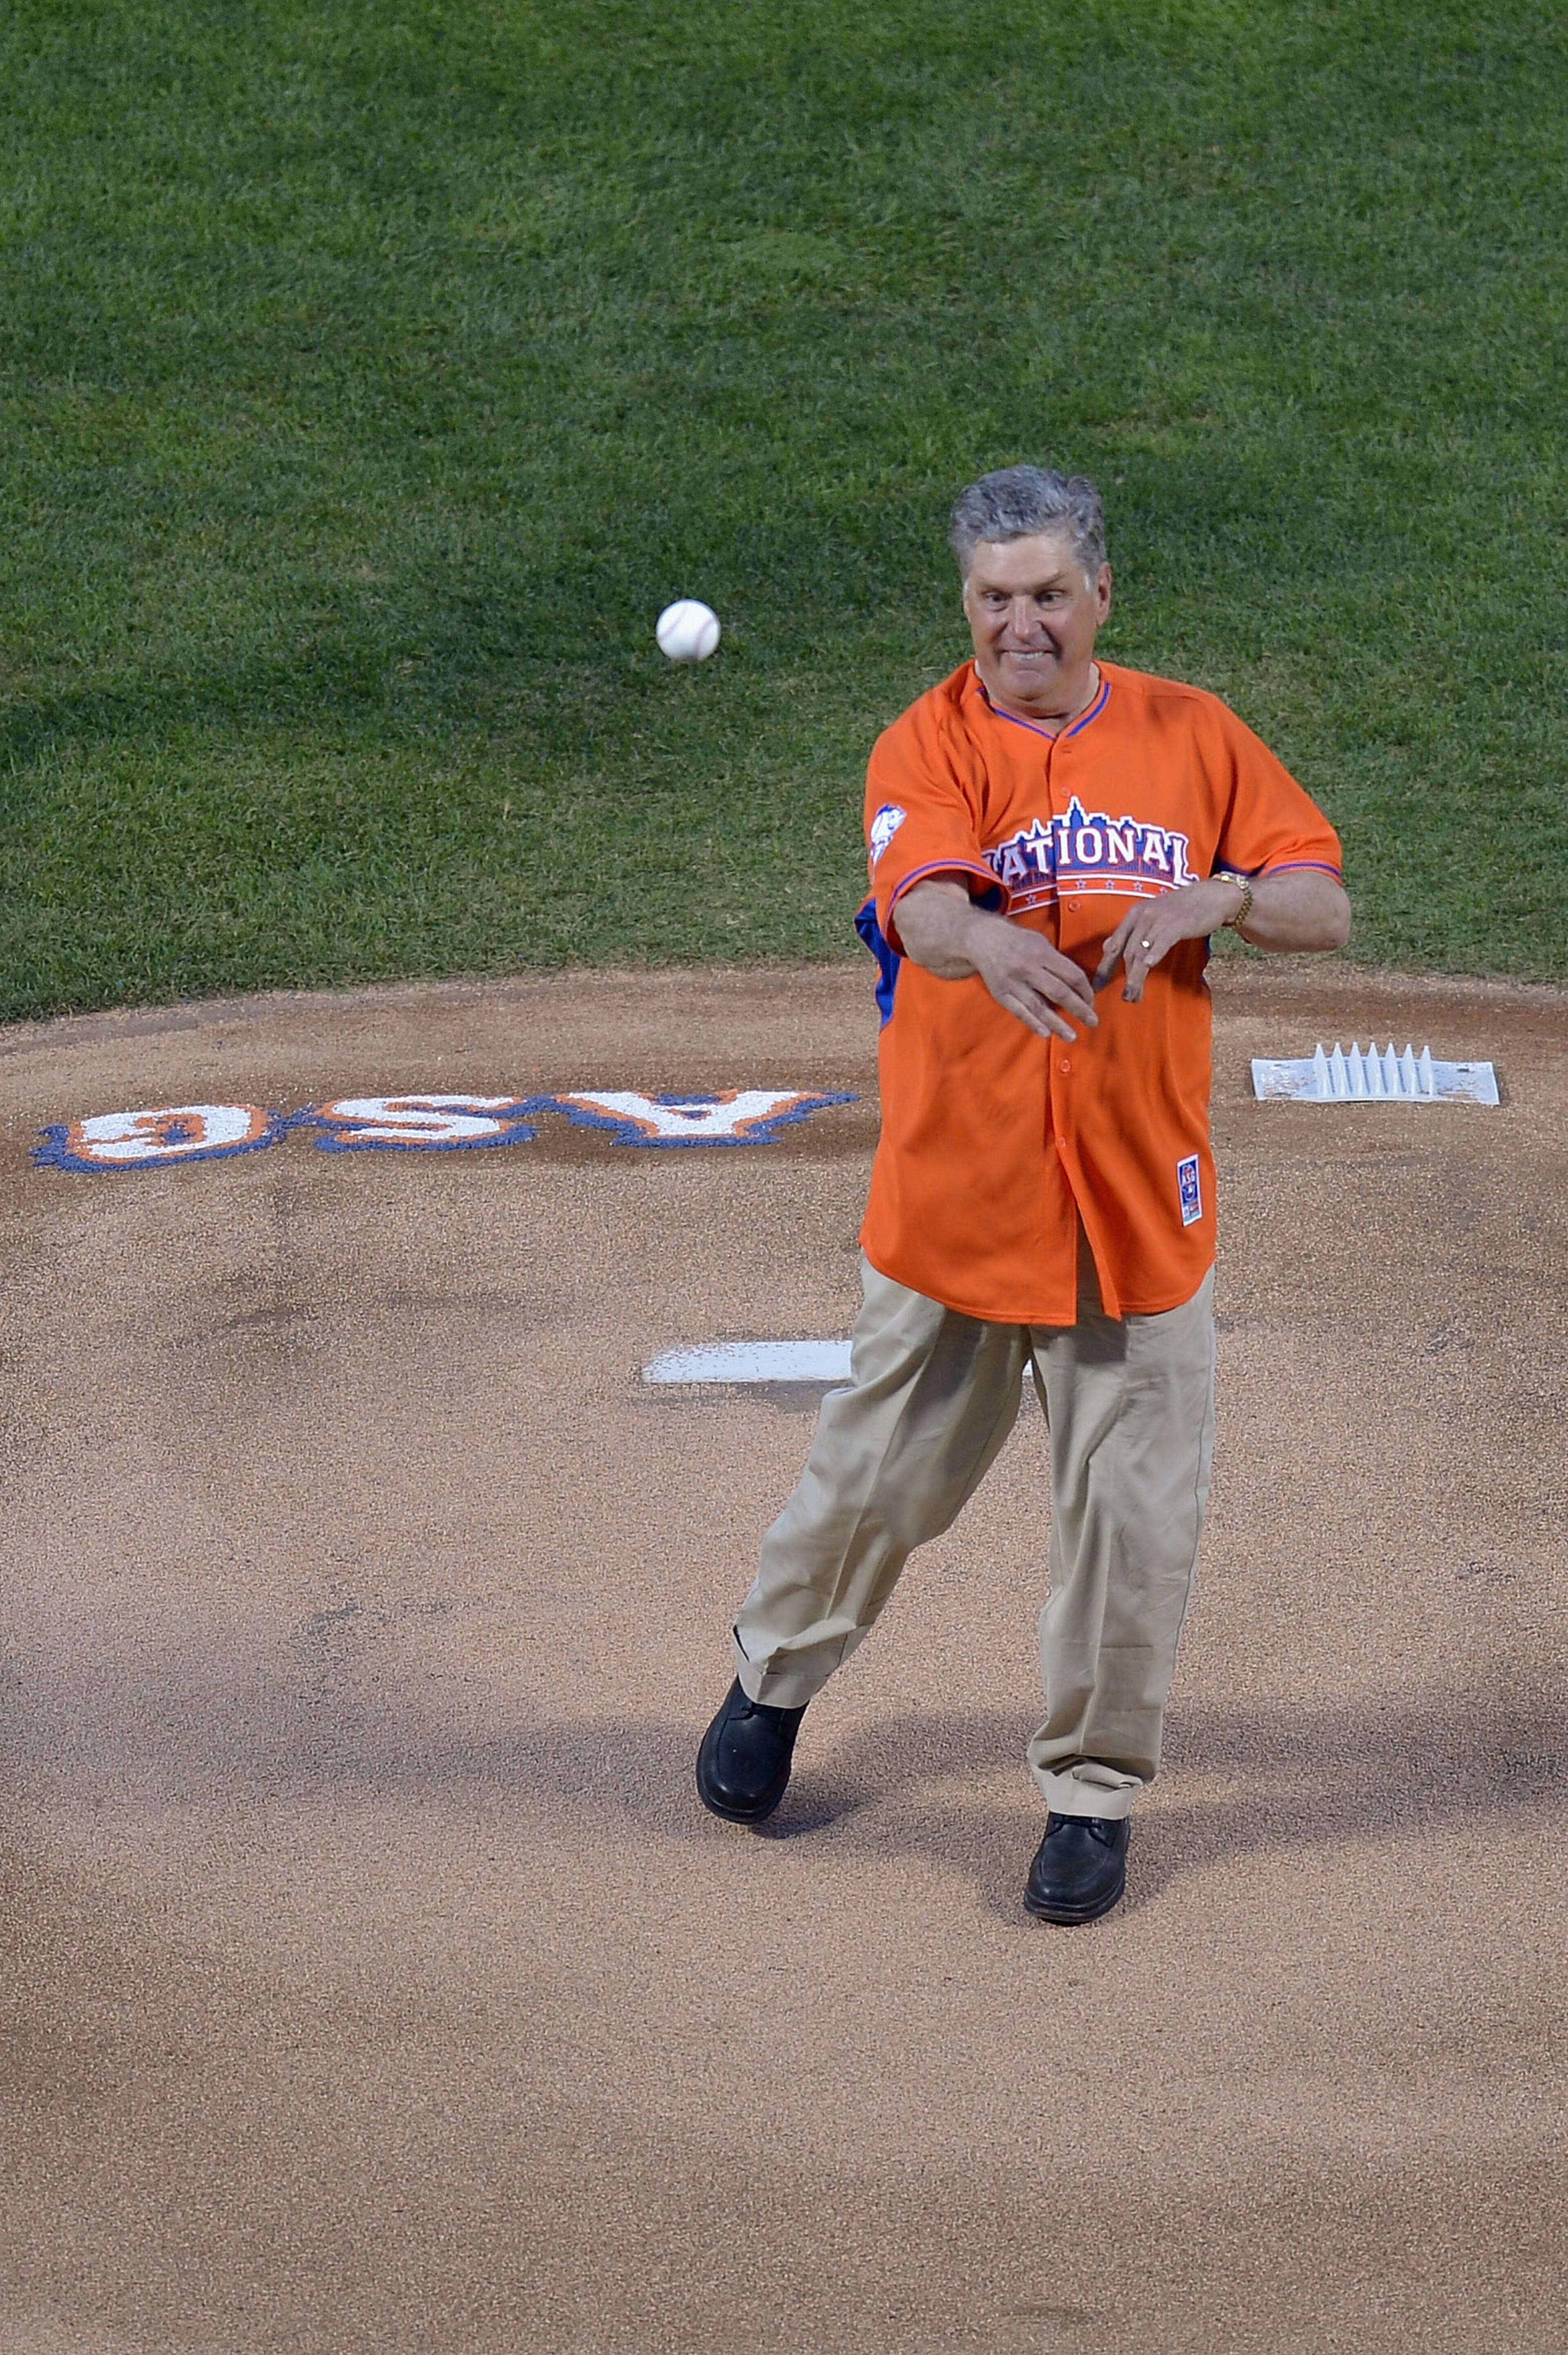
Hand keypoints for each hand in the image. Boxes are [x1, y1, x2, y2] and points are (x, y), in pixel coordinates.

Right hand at [893, 880, 1098, 1042]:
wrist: (981, 939)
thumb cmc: (1017, 941)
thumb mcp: (1040, 942)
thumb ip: (1056, 961)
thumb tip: (1077, 985)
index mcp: (1042, 952)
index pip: (1071, 975)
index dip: (1085, 990)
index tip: (1092, 1001)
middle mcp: (1027, 967)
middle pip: (1059, 992)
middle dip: (1079, 1009)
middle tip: (1093, 1021)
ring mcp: (1012, 982)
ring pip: (1039, 1006)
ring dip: (1058, 1023)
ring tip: (1072, 1036)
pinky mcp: (1000, 993)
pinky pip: (1019, 1011)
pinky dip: (1033, 1023)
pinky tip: (1045, 1033)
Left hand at [1095, 878, 1245, 1002]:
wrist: (1211, 897)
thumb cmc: (1181, 910)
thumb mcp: (1152, 918)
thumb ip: (1131, 933)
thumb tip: (1109, 947)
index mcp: (1134, 915)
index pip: (1114, 944)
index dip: (1104, 966)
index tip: (1098, 987)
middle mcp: (1143, 916)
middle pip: (1127, 951)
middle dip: (1125, 977)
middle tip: (1126, 998)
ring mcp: (1159, 919)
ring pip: (1141, 951)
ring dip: (1136, 976)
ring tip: (1134, 996)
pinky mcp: (1177, 924)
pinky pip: (1162, 941)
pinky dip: (1154, 953)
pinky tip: (1149, 966)